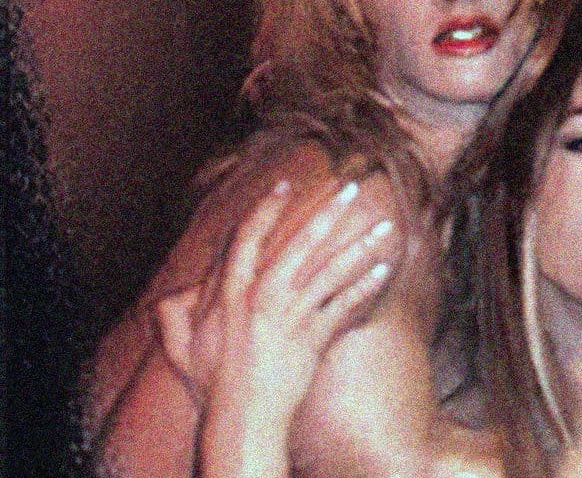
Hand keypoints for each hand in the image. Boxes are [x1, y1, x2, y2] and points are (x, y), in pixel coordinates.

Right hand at [157, 180, 399, 414]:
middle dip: (327, 212)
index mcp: (229, 294)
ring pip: (332, 271)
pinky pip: (345, 305)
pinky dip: (365, 286)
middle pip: (300, 244)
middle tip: (351, 187)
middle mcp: (263, 298)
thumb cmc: (210, 384)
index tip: (286, 185)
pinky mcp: (315, 337)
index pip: (248, 238)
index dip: (267, 208)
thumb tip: (176, 293)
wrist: (242, 419)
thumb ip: (174, 314)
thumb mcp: (181, 346)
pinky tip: (384, 269)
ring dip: (360, 245)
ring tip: (385, 226)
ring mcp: (292, 316)